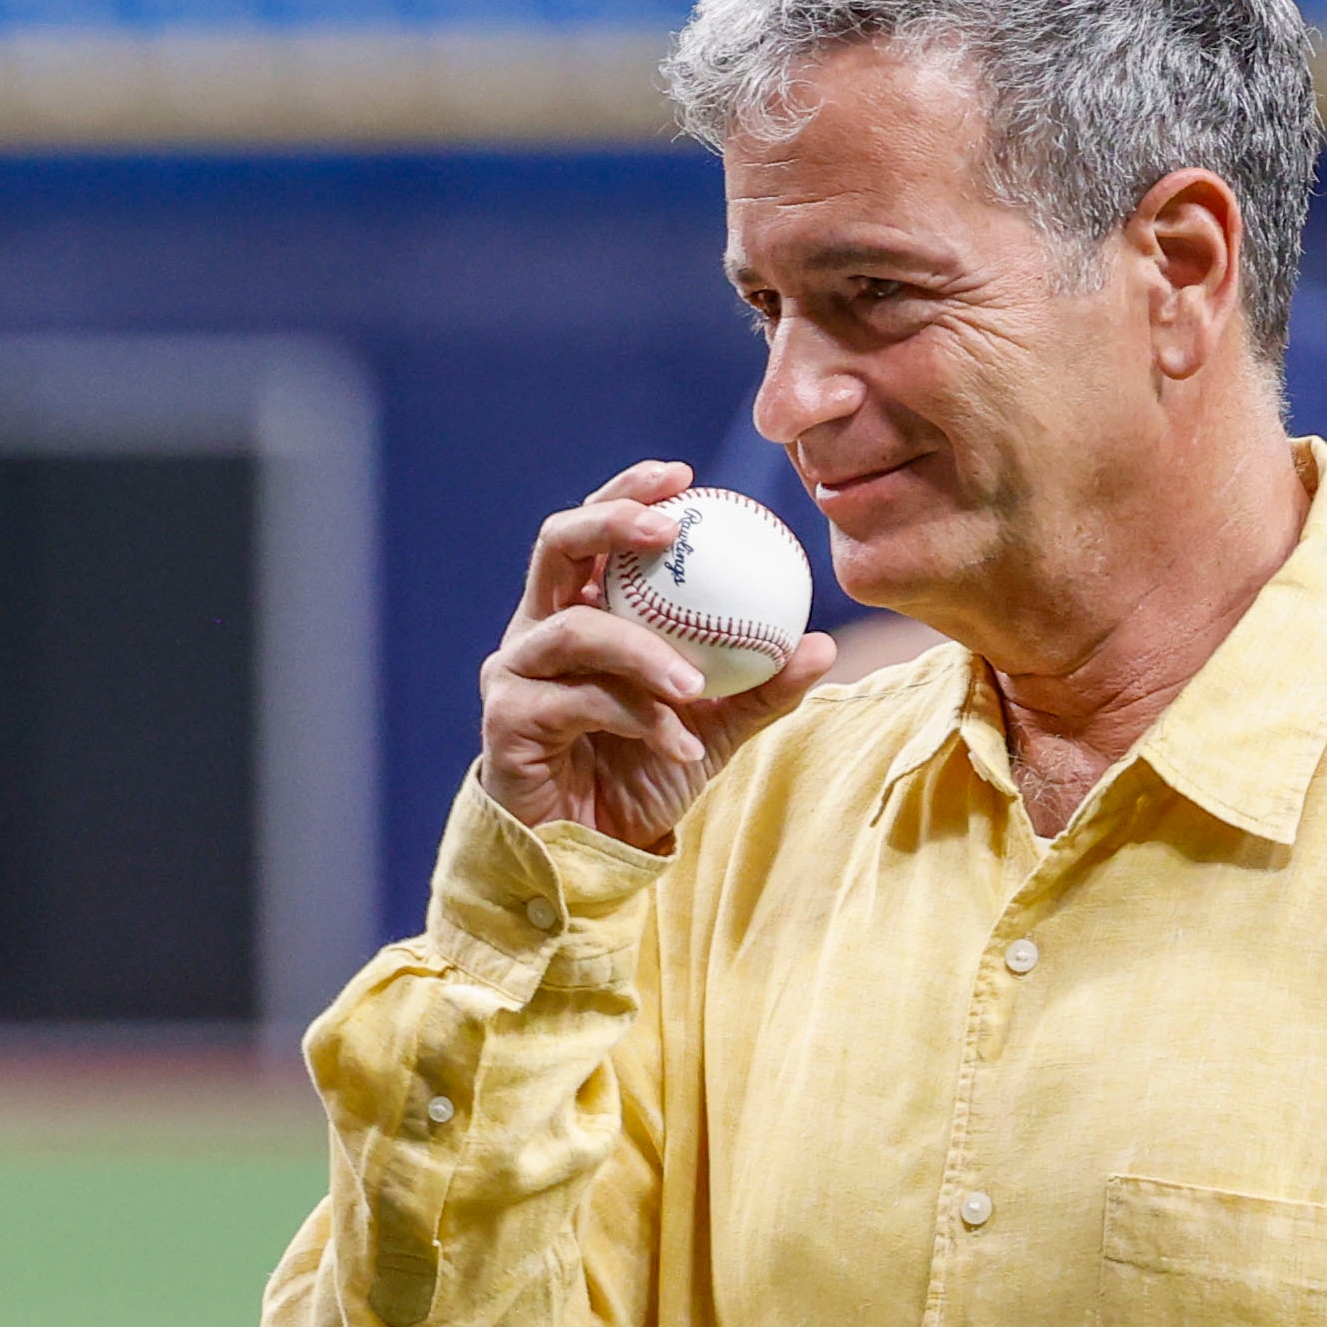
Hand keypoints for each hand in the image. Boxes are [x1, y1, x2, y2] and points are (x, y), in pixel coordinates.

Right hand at [478, 463, 836, 855]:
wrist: (592, 849)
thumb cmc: (642, 774)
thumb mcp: (714, 727)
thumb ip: (761, 687)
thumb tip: (820, 644)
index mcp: (579, 610)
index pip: (594, 531)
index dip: (629, 492)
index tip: (684, 476)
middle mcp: (537, 630)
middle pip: (556, 545)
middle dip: (610, 522)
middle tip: (668, 531)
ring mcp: (514, 673)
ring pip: (574, 631)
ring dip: (642, 650)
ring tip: (695, 683)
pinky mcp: (506, 721)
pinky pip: (579, 703)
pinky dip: (638, 719)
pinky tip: (680, 740)